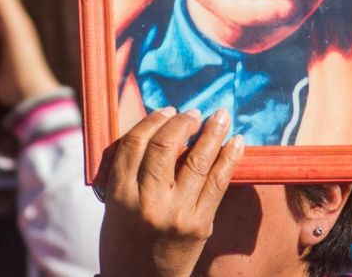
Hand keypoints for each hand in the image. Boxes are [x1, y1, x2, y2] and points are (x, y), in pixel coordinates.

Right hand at [98, 107, 243, 276]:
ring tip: (220, 116)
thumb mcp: (115, 204)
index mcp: (120, 194)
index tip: (167, 110)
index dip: (153, 120)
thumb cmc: (124, 240)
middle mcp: (148, 201)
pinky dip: (229, 159)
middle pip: (165, 146)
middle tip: (194, 112)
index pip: (136, 143)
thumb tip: (162, 130)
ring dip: (212, 133)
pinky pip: (218, 183)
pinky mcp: (200, 224)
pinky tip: (236, 143)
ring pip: (197, 160)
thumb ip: (131, 171)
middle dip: (183, 122)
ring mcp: (177, 213)